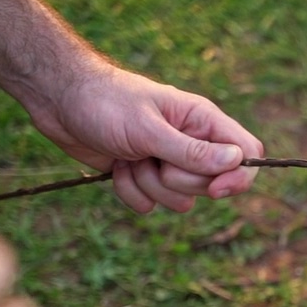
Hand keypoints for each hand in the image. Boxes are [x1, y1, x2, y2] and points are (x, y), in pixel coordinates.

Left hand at [32, 62, 263, 213]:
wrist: (59, 101)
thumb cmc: (105, 103)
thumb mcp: (149, 129)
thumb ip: (192, 151)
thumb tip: (237, 162)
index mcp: (202, 121)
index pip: (247, 153)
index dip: (239, 177)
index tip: (215, 189)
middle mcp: (192, 143)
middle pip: (212, 185)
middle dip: (178, 181)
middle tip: (151, 157)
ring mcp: (168, 162)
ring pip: (181, 201)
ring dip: (150, 186)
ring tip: (129, 158)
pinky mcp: (145, 178)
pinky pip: (151, 206)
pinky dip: (130, 192)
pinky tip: (116, 166)